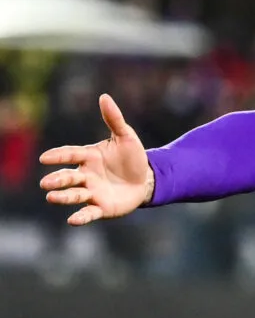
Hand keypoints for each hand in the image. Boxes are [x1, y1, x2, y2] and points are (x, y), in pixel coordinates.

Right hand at [39, 94, 153, 225]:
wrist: (146, 179)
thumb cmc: (132, 157)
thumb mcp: (126, 137)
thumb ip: (114, 119)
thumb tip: (104, 96)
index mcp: (89, 157)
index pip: (70, 154)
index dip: (58, 156)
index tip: (45, 158)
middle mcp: (86, 175)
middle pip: (68, 177)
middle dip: (57, 180)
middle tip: (46, 183)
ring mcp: (92, 192)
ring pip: (74, 195)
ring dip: (63, 196)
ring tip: (51, 197)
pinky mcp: (101, 207)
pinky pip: (88, 213)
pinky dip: (80, 217)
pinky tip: (72, 220)